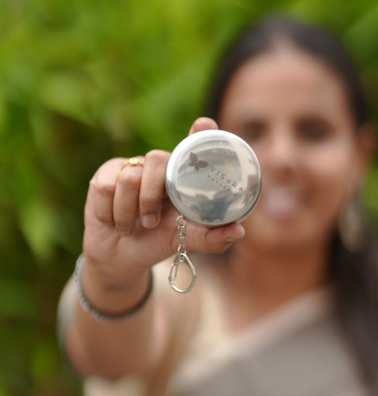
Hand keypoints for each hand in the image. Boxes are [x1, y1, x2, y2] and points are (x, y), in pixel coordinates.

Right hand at [83, 118, 244, 284]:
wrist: (120, 256)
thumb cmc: (158, 242)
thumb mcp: (184, 240)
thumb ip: (210, 238)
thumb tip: (239, 230)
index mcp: (182, 179)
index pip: (193, 146)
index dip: (200, 132)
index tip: (205, 124)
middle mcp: (159, 168)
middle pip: (156, 158)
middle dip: (151, 196)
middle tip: (151, 222)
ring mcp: (132, 168)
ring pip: (128, 178)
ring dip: (128, 213)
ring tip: (132, 227)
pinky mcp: (105, 175)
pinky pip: (104, 187)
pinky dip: (110, 213)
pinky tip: (113, 221)